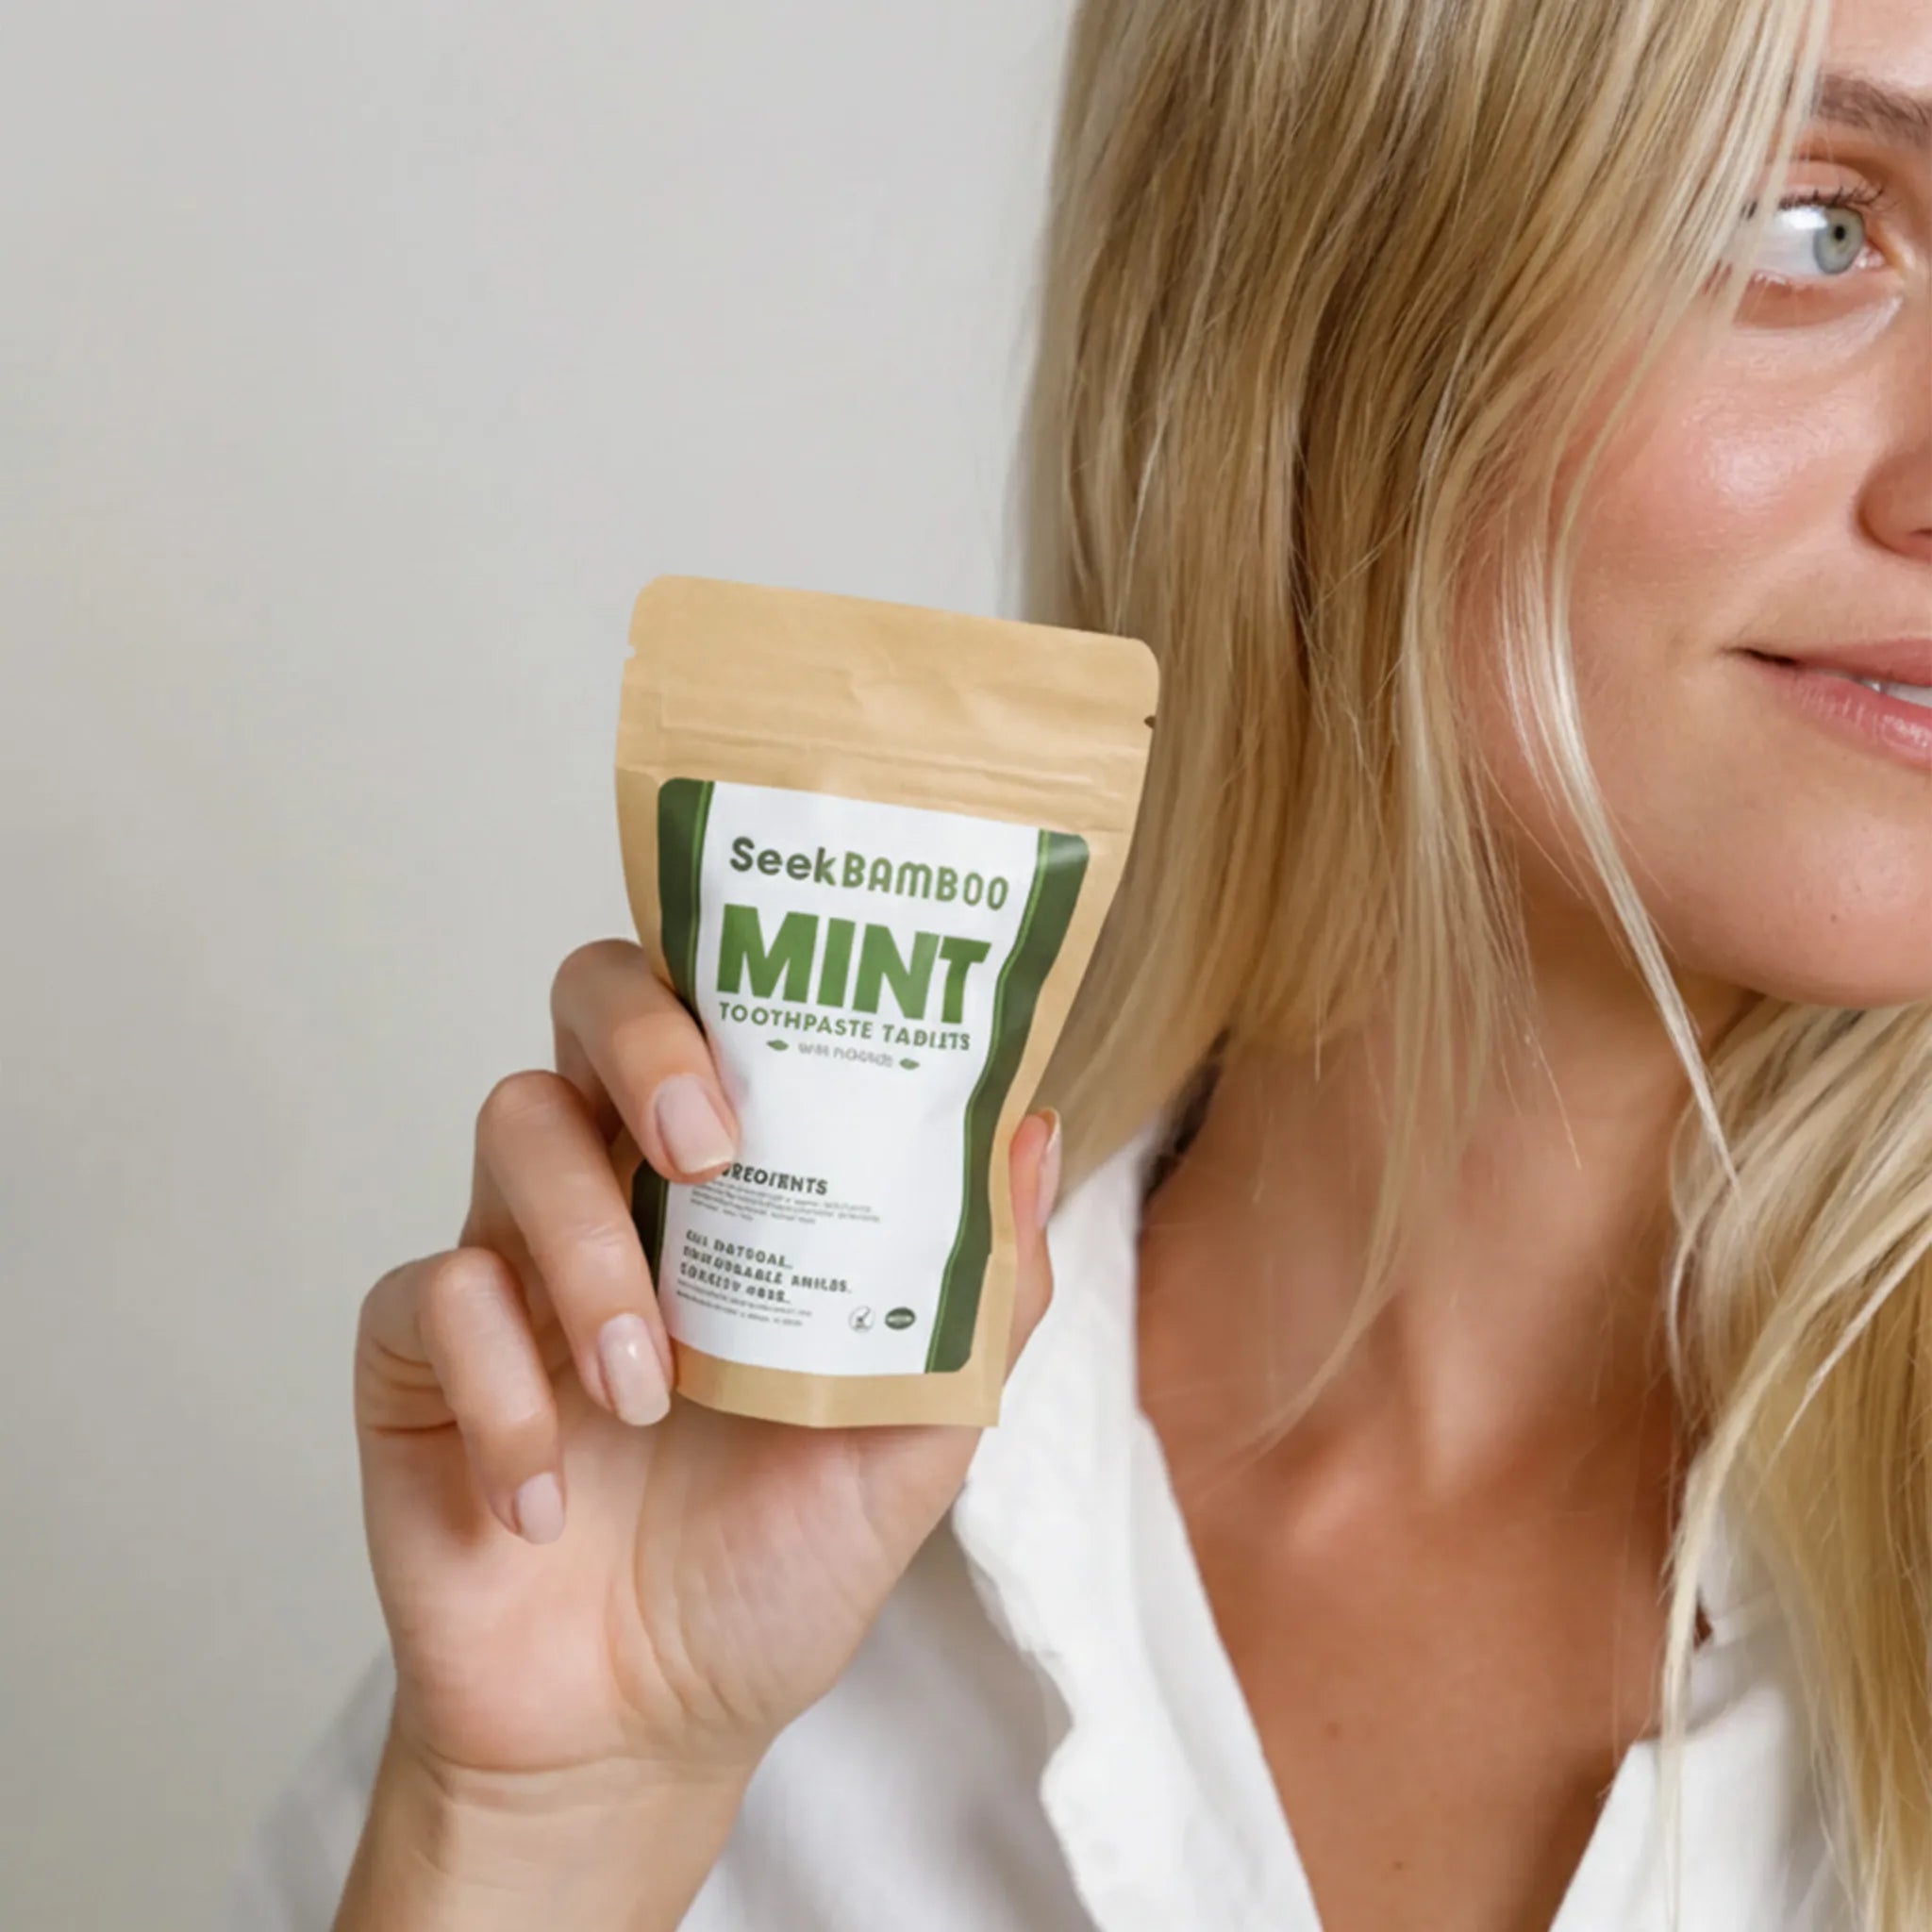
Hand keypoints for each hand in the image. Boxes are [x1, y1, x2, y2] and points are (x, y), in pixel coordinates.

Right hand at [352, 937, 1059, 1807]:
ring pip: (513, 1127)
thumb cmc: (776, 1565)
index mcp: (737, 1192)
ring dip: (589, 1252)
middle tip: (708, 1144)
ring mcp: (514, 1259)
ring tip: (645, 1389)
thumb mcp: (913, 1441)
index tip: (807, 1004)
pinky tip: (544, 1496)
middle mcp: (621, 1190)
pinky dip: (500, 1390)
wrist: (639, 1728)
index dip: (745, 968)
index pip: (723, 1009)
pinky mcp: (418, 1350)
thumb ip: (980, 1297)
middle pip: (592, 1003)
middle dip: (647, 1039)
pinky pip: (431, 1292)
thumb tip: (1040, 1130)